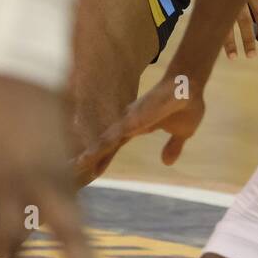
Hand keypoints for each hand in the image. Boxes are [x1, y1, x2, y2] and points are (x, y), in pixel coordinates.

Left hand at [0, 75, 91, 257]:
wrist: (23, 71)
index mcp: (6, 179)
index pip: (7, 236)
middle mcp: (39, 178)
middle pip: (66, 228)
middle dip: (75, 253)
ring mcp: (61, 168)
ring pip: (75, 214)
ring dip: (75, 238)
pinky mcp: (71, 159)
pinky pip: (73, 197)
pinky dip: (70, 215)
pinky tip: (68, 227)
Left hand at [75, 72, 205, 181]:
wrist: (192, 83)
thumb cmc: (187, 104)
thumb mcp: (183, 132)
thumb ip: (173, 146)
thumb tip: (167, 162)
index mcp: (135, 128)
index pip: (112, 147)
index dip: (99, 160)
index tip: (85, 174)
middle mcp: (128, 123)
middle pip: (103, 144)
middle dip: (86, 158)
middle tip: (66, 171)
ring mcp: (132, 117)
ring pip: (108, 137)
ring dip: (93, 151)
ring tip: (78, 164)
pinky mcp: (140, 112)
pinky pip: (123, 128)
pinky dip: (110, 138)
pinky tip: (100, 148)